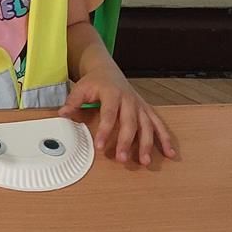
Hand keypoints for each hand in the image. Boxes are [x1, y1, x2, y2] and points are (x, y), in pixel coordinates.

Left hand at [60, 70, 174, 164]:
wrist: (107, 70)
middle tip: (121, 159)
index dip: (105, 131)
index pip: (109, 114)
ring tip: (145, 161)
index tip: (100, 146)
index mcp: (112, 93)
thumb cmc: (95, 82)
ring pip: (147, 125)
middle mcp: (129, 100)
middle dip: (126, 142)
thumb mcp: (80, 88)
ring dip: (148, 144)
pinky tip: (169, 153)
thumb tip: (62, 114)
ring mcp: (140, 105)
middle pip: (130, 122)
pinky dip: (165, 139)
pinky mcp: (146, 110)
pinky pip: (158, 124)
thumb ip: (73, 102)